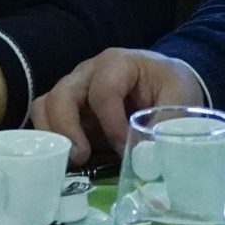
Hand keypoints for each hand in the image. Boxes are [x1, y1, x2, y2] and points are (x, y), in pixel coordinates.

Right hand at [30, 49, 205, 165]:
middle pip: (62, 94)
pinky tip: (69, 160)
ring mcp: (75, 90)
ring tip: (71, 161)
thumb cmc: (171, 85)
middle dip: (67, 128)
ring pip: (45, 105)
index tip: (125, 147)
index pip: (103, 91)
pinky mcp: (70, 109)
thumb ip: (165, 125)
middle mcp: (88, 73)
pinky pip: (46, 119)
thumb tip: (144, 160)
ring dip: (53, 134)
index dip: (111, 123)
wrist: (165, 81)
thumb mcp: (180, 98)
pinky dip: (52, 139)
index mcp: (117, 63)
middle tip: (80, 157)